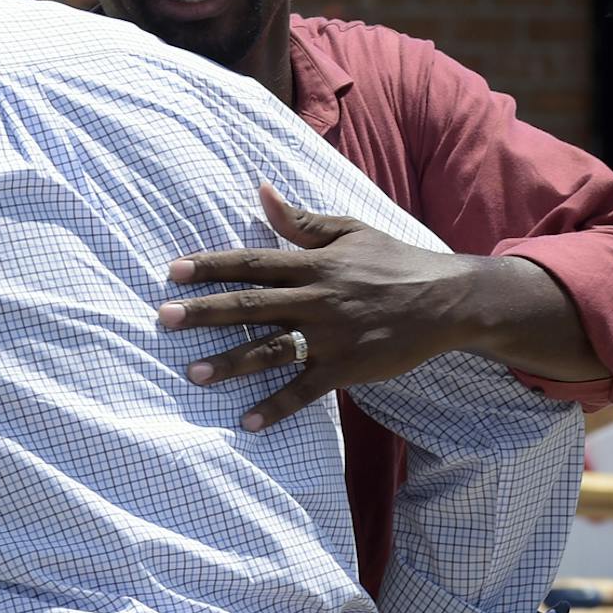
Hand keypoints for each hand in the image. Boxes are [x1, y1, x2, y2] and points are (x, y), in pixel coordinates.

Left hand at [159, 184, 480, 430]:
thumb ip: (301, 220)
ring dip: (230, 362)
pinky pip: (305, 391)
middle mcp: (317, 298)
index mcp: (314, 264)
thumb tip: (260, 191)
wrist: (446, 300)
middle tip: (165, 319)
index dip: (211, 266)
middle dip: (206, 312)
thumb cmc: (393, 262)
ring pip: (271, 349)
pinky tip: (247, 422)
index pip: (252, 262)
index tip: (172, 272)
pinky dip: (277, 408)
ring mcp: (331, 336)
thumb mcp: (349, 231)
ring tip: (193, 373)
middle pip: (251, 304)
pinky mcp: (347, 368)